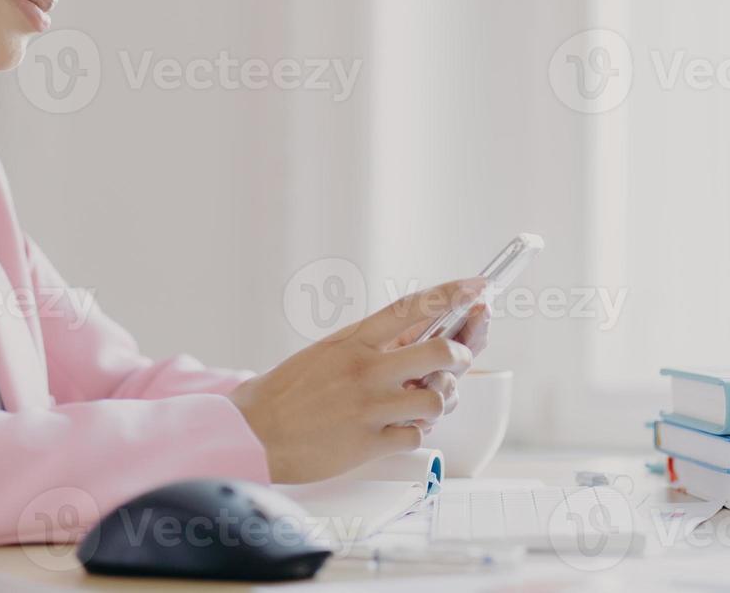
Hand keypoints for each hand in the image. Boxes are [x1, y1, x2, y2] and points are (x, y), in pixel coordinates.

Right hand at [229, 278, 483, 482]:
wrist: (251, 431)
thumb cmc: (289, 392)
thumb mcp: (328, 353)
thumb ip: (371, 346)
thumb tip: (419, 338)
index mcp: (354, 340)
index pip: (413, 307)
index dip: (451, 294)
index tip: (478, 286)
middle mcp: (365, 369)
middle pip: (441, 352)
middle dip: (461, 357)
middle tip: (457, 362)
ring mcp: (369, 406)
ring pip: (437, 398)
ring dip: (439, 401)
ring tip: (424, 404)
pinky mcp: (368, 442)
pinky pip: (417, 435)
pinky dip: (415, 433)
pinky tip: (398, 429)